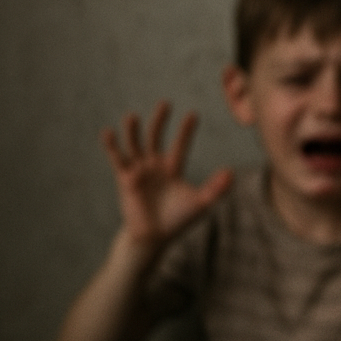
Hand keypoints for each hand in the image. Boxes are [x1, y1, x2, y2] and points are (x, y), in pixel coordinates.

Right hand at [101, 102, 231, 249]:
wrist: (155, 236)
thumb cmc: (178, 219)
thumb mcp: (200, 203)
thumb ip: (215, 188)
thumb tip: (231, 172)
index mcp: (173, 167)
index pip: (180, 144)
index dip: (186, 130)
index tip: (193, 114)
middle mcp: (155, 164)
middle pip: (156, 137)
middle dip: (160, 121)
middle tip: (165, 103)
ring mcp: (139, 170)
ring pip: (135, 144)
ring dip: (133, 131)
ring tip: (133, 117)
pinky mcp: (125, 178)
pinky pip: (117, 159)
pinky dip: (112, 146)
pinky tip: (108, 132)